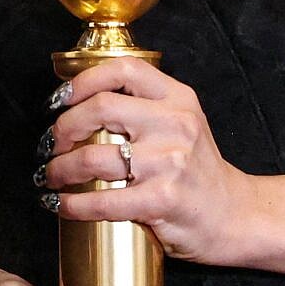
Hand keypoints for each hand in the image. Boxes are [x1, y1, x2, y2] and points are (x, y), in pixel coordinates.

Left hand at [41, 57, 254, 264]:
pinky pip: (103, 200)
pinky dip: (72, 205)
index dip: (83, 81)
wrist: (234, 215)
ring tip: (50, 177)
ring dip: (59, 169)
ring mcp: (169, 162)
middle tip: (50, 145)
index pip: (124, 69)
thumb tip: (81, 107)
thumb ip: (146, 108)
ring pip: (93, 157)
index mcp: (179, 99)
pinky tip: (60, 206)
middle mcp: (175, 124)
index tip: (59, 100)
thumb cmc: (199, 171)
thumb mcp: (184, 124)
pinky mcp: (162, 200)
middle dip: (62, 128)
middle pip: (100, 108)